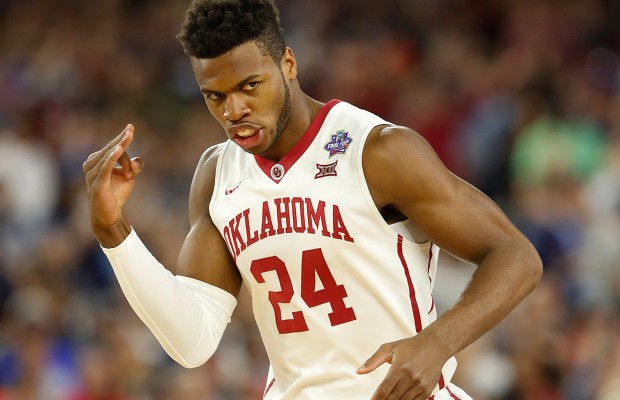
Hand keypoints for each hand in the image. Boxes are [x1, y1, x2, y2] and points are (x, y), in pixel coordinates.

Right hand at [83, 124, 143, 241]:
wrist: (110, 214)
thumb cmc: (116, 194)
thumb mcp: (129, 176)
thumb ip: (135, 165)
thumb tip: (137, 162)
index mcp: (96, 160)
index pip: (112, 146)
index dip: (122, 137)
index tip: (131, 126)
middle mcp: (91, 164)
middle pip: (113, 149)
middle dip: (124, 146)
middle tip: (132, 137)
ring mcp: (92, 173)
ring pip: (111, 156)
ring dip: (125, 163)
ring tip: (131, 171)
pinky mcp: (97, 182)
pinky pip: (106, 166)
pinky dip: (112, 157)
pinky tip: (119, 149)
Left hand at [356, 334, 445, 399]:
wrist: (435, 346)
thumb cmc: (411, 346)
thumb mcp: (389, 348)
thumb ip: (373, 361)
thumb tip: (359, 371)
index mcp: (399, 368)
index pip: (384, 390)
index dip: (376, 399)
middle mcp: (410, 378)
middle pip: (393, 398)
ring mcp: (420, 386)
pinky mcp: (427, 390)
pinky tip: (400, 399)